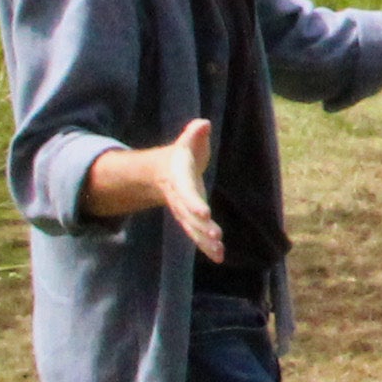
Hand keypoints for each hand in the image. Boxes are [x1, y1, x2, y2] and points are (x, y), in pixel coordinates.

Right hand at [95, 120, 223, 260]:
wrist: (163, 172)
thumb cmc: (182, 154)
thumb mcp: (187, 141)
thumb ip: (195, 133)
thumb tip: (203, 125)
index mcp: (179, 179)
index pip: (186, 193)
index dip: (194, 203)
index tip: (205, 213)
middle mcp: (180, 199)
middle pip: (189, 216)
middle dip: (202, 226)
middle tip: (216, 236)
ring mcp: (184, 212)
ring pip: (193, 229)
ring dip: (205, 241)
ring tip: (219, 252)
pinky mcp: (190, 220)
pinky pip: (197, 235)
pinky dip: (207, 247)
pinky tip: (219, 257)